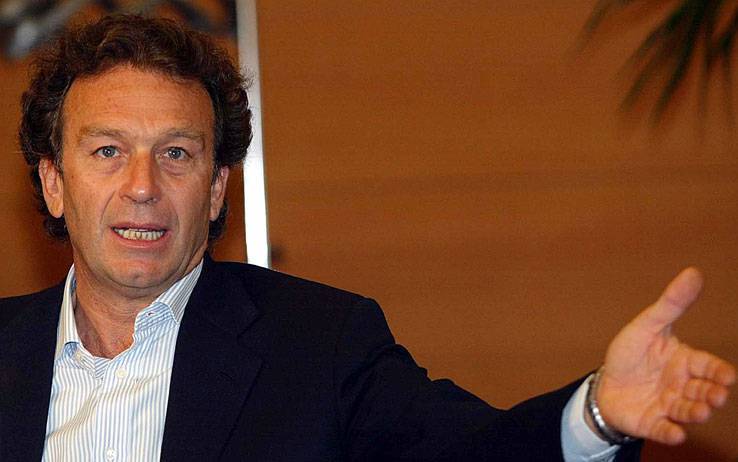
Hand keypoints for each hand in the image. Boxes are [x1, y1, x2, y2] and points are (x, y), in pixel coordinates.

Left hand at [596, 267, 735, 444]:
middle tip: (715, 396)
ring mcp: (668, 406)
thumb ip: (672, 303)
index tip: (727, 376)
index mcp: (684, 362)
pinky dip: (670, 433)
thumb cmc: (630, 354)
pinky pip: (664, 430)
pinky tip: (675, 434)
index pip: (708, 366)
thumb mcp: (648, 325)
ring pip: (688, 411)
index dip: (719, 372)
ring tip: (699, 412)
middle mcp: (681, 386)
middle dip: (712, 395)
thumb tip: (694, 273)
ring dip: (695, 413)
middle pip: (703, 391)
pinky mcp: (652, 422)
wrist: (603, 383)